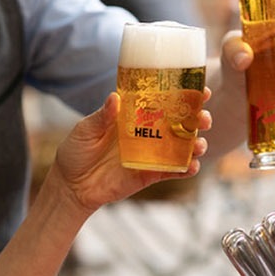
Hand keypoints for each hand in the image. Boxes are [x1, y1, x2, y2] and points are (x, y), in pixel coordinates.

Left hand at [50, 92, 208, 212]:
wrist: (71, 185)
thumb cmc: (76, 151)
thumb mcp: (86, 129)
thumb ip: (102, 116)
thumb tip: (115, 97)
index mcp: (135, 115)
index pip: (164, 100)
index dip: (184, 94)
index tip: (200, 90)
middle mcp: (148, 132)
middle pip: (181, 122)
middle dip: (198, 119)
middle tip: (203, 119)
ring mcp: (152, 154)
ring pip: (183, 146)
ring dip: (196, 144)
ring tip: (199, 145)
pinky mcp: (151, 174)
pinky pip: (174, 171)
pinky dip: (186, 169)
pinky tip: (192, 166)